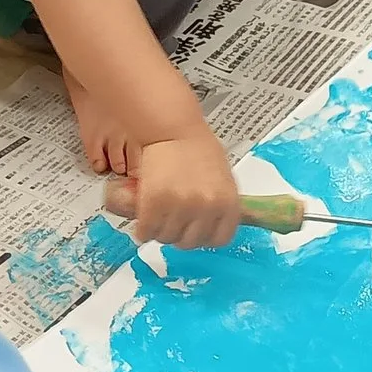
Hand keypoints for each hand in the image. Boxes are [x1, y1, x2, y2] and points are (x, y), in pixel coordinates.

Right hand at [120, 127, 240, 248]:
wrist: (172, 129)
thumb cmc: (197, 147)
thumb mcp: (222, 177)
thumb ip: (219, 202)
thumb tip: (213, 222)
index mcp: (229, 203)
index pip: (219, 239)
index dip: (204, 236)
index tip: (194, 229)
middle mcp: (208, 208)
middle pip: (189, 242)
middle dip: (178, 233)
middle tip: (171, 219)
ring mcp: (181, 207)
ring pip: (166, 238)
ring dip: (159, 230)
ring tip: (157, 213)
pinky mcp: (155, 204)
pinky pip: (146, 232)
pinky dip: (143, 229)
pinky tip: (144, 216)